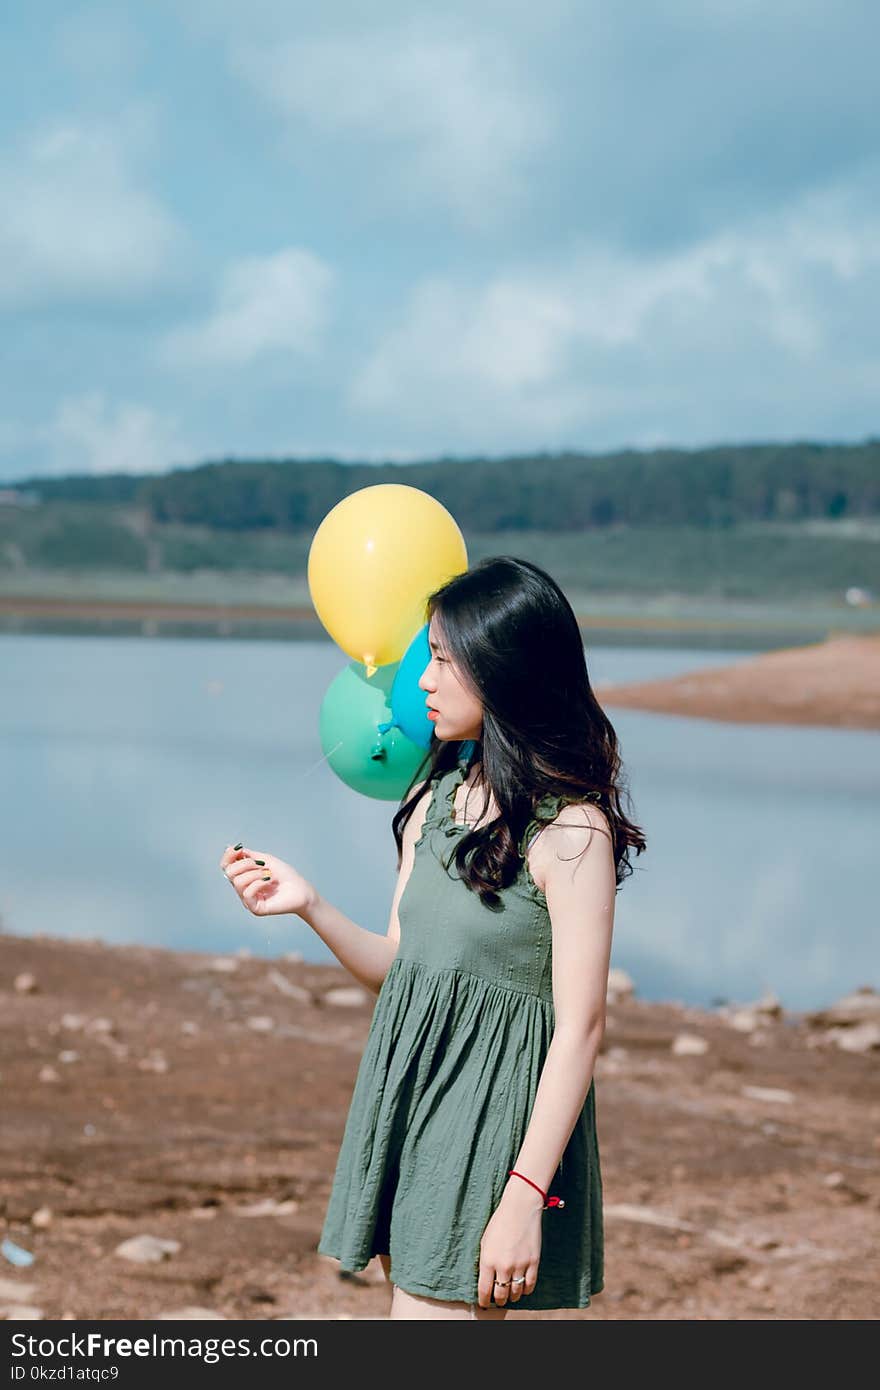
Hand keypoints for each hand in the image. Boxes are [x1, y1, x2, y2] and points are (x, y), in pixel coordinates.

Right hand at [219, 843, 315, 917]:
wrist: (301, 889)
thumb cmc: (286, 875)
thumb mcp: (266, 860)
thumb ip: (248, 855)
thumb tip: (230, 847)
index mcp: (244, 876)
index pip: (226, 866)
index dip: (228, 856)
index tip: (238, 848)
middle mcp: (243, 888)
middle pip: (229, 873)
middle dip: (245, 864)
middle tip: (261, 864)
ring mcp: (248, 899)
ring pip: (237, 882)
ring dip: (254, 873)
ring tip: (268, 874)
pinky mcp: (255, 908)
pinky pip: (246, 893)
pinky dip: (258, 883)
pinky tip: (268, 881)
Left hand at [477, 1178, 542, 1307]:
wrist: (520, 1208)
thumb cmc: (500, 1222)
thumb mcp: (485, 1241)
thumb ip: (485, 1262)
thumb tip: (486, 1279)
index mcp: (488, 1260)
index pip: (485, 1290)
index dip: (485, 1301)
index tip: (485, 1304)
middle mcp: (503, 1266)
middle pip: (501, 1295)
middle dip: (499, 1301)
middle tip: (498, 1301)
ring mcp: (520, 1265)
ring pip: (516, 1293)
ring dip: (512, 1296)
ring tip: (510, 1295)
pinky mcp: (533, 1262)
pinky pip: (530, 1285)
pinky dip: (526, 1290)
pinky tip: (522, 1288)